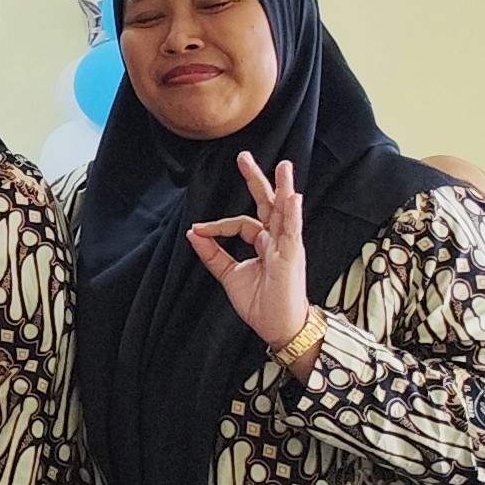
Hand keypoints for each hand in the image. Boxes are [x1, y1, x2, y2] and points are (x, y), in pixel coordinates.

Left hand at [186, 152, 312, 348]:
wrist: (277, 327)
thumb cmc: (260, 303)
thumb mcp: (229, 275)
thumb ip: (213, 254)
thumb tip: (193, 233)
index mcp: (264, 243)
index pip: (241, 223)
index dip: (218, 225)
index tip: (199, 230)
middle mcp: (277, 240)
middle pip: (268, 204)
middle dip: (257, 180)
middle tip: (244, 157)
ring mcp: (287, 247)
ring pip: (284, 212)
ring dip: (283, 188)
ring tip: (284, 166)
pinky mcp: (292, 257)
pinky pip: (292, 232)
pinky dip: (292, 214)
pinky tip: (292, 197)